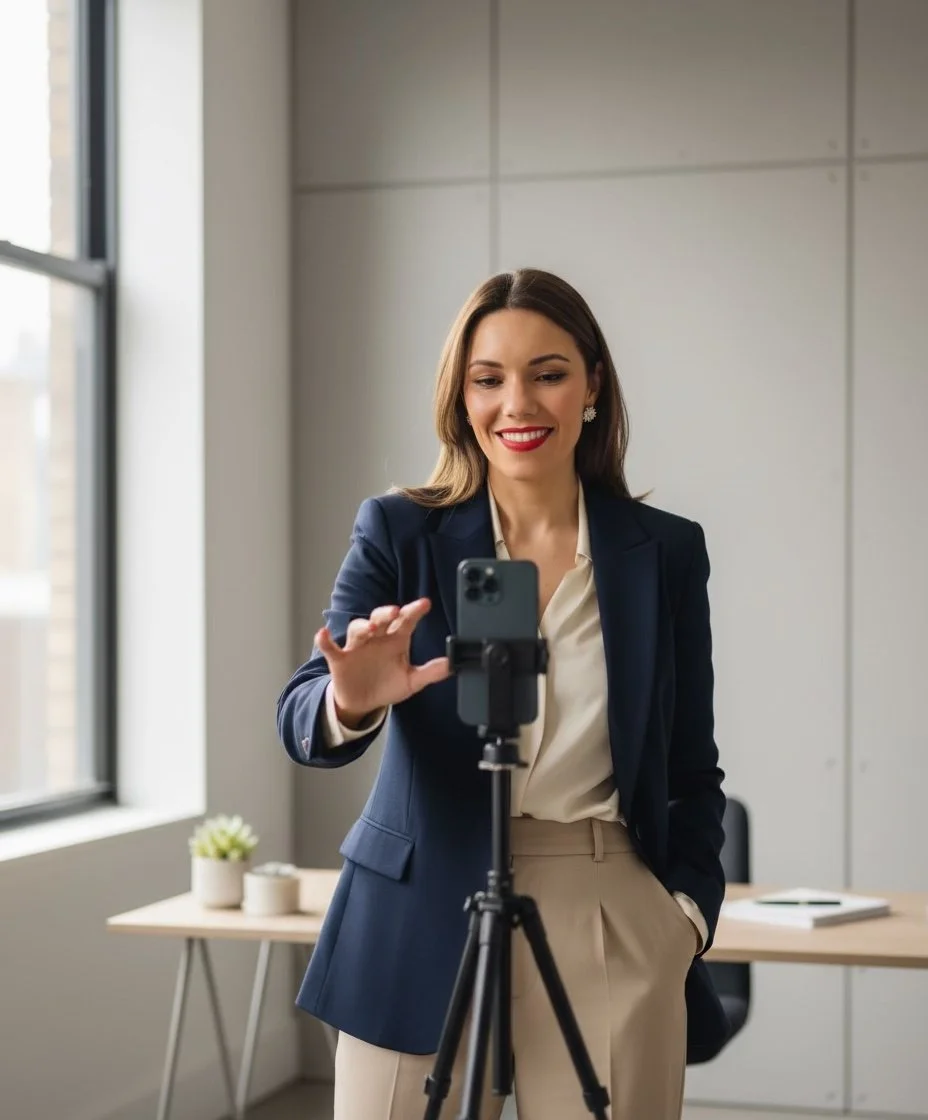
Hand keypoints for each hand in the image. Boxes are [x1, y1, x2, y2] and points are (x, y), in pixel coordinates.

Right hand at [315, 598, 449, 725]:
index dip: (415, 611)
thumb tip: (451, 665)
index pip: (406, 621)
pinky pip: (329, 646)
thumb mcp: (411, 681)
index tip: (425, 604)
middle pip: (380, 618)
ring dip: (362, 626)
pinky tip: (322, 634)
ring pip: (357, 628)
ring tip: (370, 628)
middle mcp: (377, 638)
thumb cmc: (387, 685)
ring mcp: (357, 646)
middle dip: (386, 613)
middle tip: (395, 611)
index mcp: (396, 639)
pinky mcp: (339, 658)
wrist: (363, 703)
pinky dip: (324, 640)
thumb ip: (430, 673)